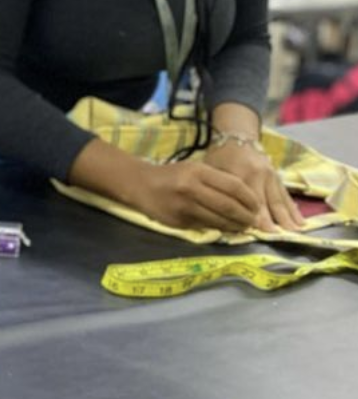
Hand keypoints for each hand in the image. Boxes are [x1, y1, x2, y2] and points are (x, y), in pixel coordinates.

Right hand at [127, 160, 262, 233]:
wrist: (140, 184)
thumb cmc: (172, 175)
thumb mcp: (194, 169)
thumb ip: (217, 180)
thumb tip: (246, 199)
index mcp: (198, 172)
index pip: (234, 186)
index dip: (250, 199)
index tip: (257, 206)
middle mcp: (191, 188)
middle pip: (229, 206)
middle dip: (246, 216)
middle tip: (253, 221)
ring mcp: (184, 207)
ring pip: (219, 220)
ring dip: (235, 226)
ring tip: (242, 227)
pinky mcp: (178, 221)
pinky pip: (205, 226)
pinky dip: (218, 229)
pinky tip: (224, 228)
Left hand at [202, 141, 302, 231]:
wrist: (238, 138)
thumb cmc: (219, 157)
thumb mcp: (212, 169)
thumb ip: (217, 189)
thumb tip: (217, 213)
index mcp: (240, 173)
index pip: (245, 198)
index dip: (250, 215)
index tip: (255, 230)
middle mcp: (258, 175)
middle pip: (265, 201)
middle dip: (272, 220)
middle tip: (277, 237)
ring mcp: (271, 176)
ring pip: (279, 199)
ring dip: (287, 217)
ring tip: (294, 232)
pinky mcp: (278, 177)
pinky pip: (287, 195)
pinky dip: (293, 209)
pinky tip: (301, 221)